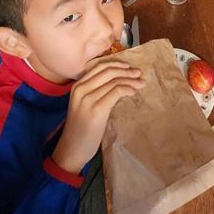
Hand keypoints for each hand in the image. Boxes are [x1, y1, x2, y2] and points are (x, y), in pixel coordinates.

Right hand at [51, 57, 144, 173]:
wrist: (71, 149)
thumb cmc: (80, 129)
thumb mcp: (84, 105)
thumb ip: (94, 92)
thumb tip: (118, 82)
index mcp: (77, 86)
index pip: (99, 66)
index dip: (115, 64)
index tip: (128, 67)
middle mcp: (81, 89)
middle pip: (108, 71)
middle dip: (126, 71)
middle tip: (139, 73)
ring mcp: (88, 99)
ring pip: (114, 81)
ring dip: (130, 80)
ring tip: (141, 83)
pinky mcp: (97, 109)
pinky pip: (116, 92)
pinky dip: (127, 89)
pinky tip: (133, 92)